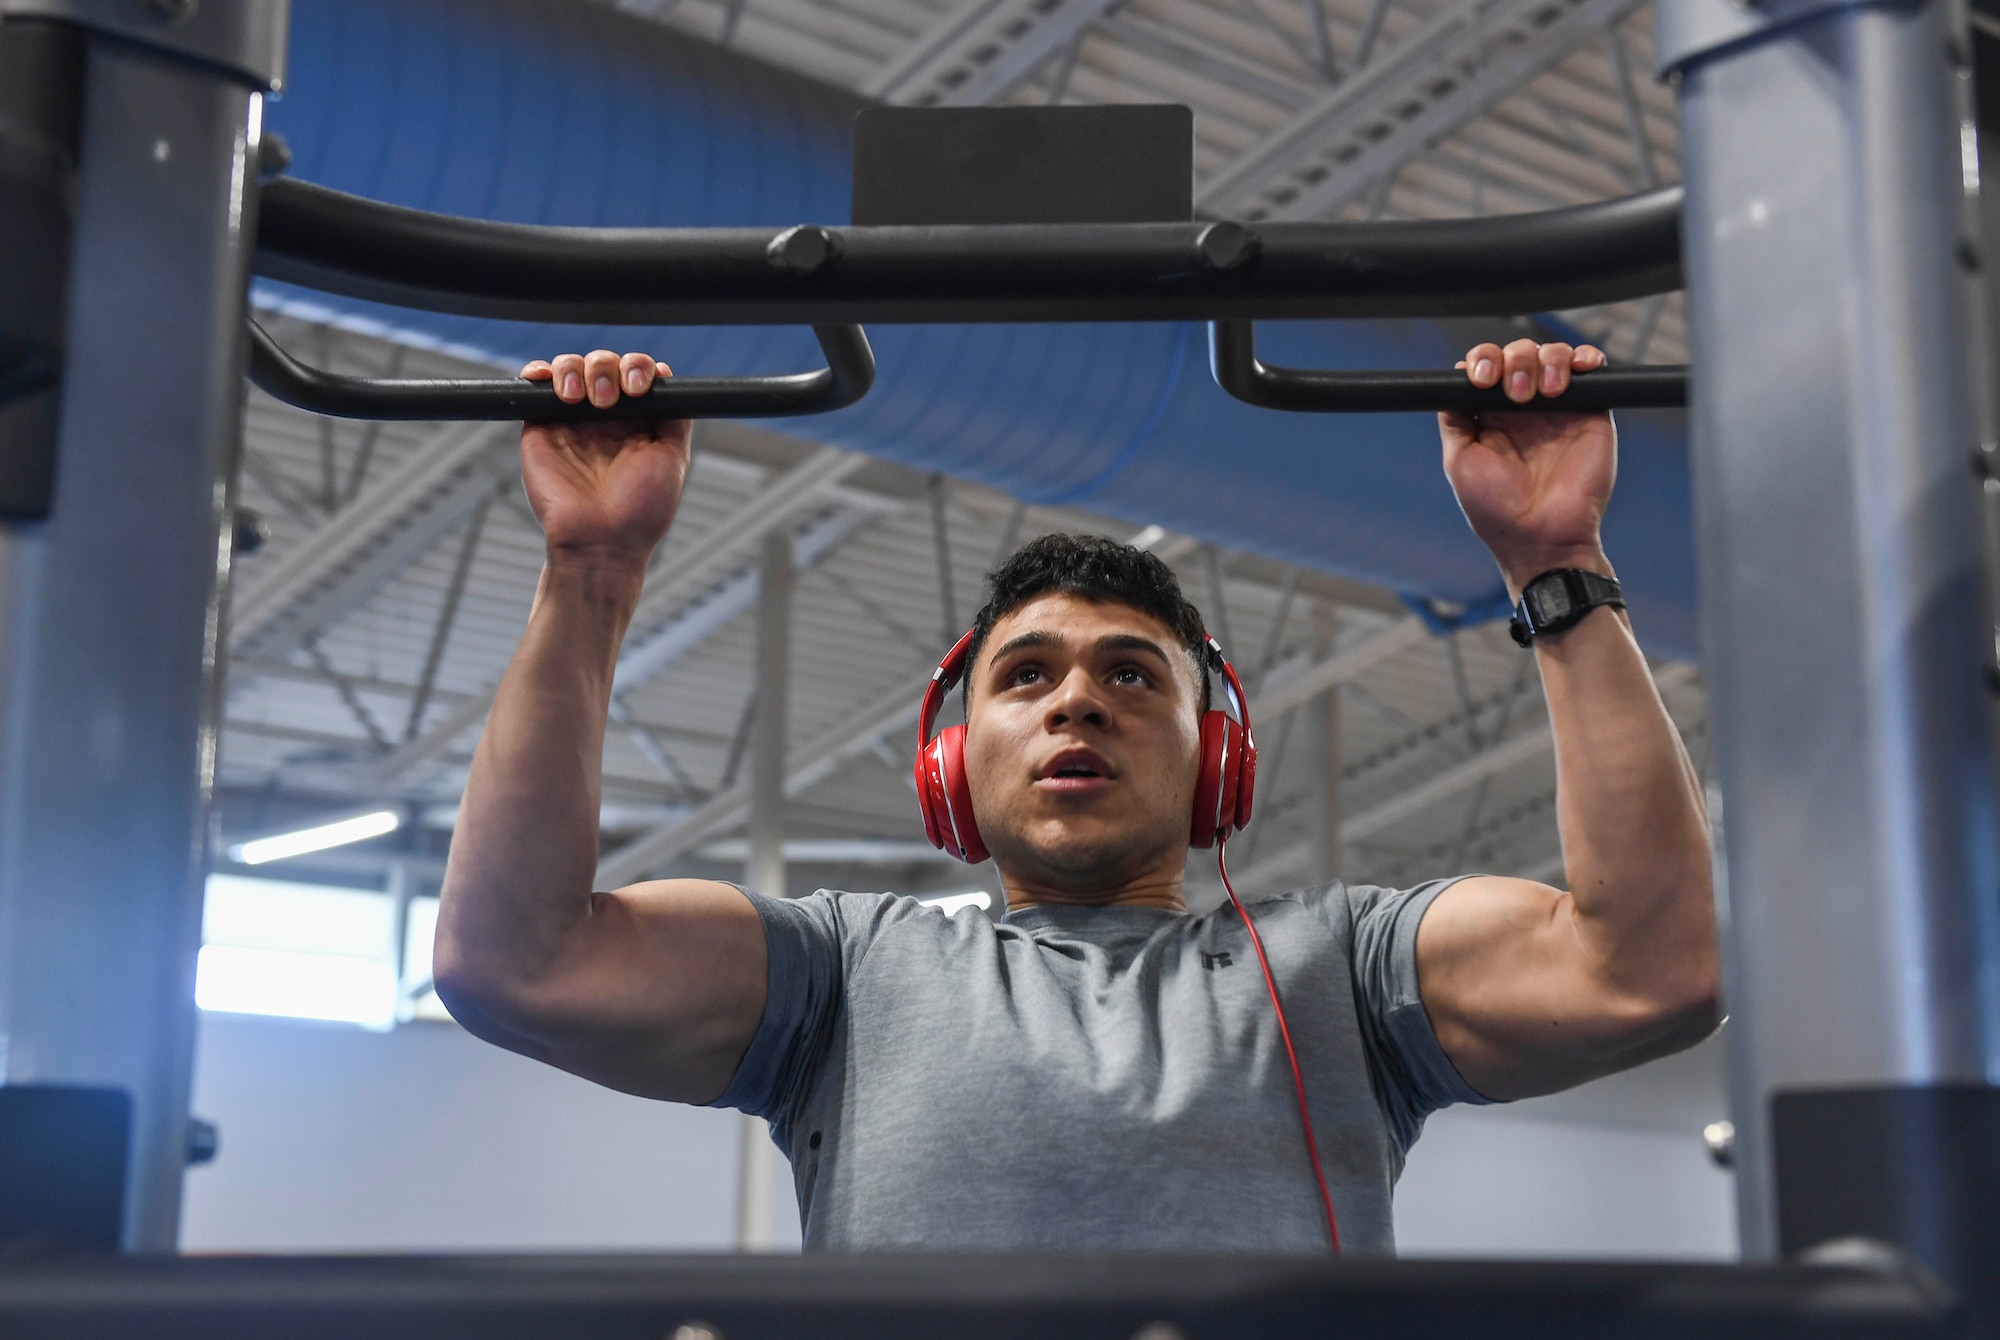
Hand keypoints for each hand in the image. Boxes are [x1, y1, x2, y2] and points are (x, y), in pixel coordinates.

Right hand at [518, 349, 692, 569]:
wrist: (602, 541)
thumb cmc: (642, 510)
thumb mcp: (672, 460)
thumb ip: (675, 418)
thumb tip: (669, 377)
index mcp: (636, 420)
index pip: (635, 372)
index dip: (638, 367)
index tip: (639, 387)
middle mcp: (603, 416)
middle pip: (603, 363)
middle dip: (608, 368)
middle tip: (610, 400)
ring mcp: (570, 419)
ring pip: (571, 366)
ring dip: (577, 368)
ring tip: (581, 398)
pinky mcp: (540, 427)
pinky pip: (536, 386)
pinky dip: (539, 371)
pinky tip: (547, 378)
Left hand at [1440, 338, 1615, 593]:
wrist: (1541, 536)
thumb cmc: (1495, 508)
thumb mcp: (1460, 460)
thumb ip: (1454, 418)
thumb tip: (1451, 381)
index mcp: (1492, 416)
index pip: (1488, 367)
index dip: (1483, 360)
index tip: (1481, 377)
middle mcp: (1525, 408)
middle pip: (1519, 354)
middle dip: (1514, 361)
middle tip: (1516, 395)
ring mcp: (1559, 408)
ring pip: (1553, 354)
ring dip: (1546, 360)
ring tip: (1544, 393)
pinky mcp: (1591, 412)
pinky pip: (1592, 369)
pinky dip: (1585, 358)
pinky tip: (1577, 369)